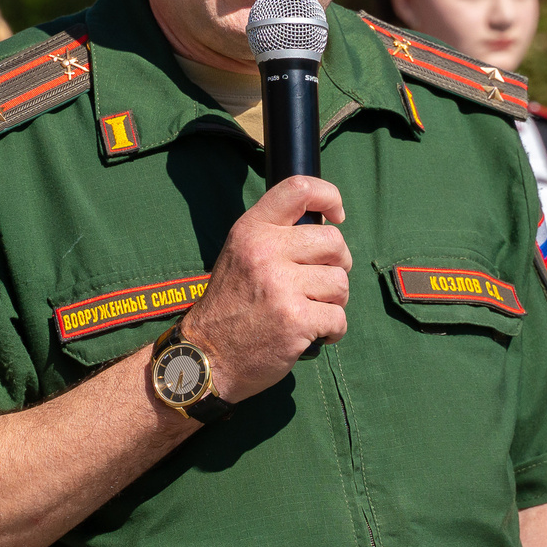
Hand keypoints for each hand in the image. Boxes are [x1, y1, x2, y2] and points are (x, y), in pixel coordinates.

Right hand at [175, 175, 351, 405]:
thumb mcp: (240, 255)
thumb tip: (327, 225)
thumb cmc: (230, 306)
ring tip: (309, 311)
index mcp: (251, 231)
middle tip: (319, 283)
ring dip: (333, 302)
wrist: (206, 357)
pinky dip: (332, 331)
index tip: (337, 215)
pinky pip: (339, 318)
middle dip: (338, 264)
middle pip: (334, 242)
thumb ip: (275, 236)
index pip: (299, 189)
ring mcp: (281, 287)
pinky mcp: (296, 321)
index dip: (329, 196)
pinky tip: (312, 334)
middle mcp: (265, 252)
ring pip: (340, 282)